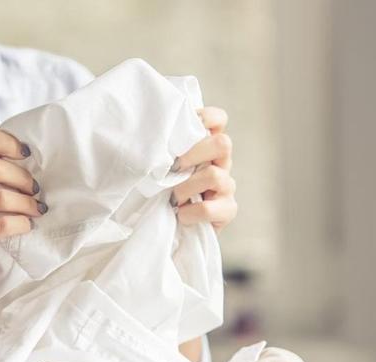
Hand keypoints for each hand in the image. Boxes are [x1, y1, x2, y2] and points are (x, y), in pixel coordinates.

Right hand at [0, 130, 45, 296]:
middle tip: (35, 189)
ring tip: (37, 209)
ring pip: (1, 197)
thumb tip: (12, 150)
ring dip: (27, 203)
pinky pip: (3, 225)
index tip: (25, 153)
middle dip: (23, 177)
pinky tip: (26, 226)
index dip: (6, 141)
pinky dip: (22, 223)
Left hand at [171, 107, 237, 231]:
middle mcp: (221, 163)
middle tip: (174, 168)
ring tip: (173, 199)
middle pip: (223, 143)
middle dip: (194, 154)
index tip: (183, 131)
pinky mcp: (227, 209)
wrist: (168, 228)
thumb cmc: (161, 191)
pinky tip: (181, 215)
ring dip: (185, 188)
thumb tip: (148, 134)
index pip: (218, 119)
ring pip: (214, 175)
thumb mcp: (160, 166)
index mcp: (206, 147)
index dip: (206, 118)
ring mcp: (226, 186)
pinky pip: (209, 207)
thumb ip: (164, 149)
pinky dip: (190, 212)